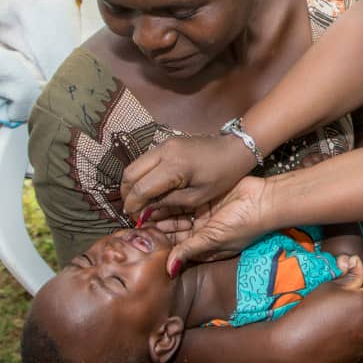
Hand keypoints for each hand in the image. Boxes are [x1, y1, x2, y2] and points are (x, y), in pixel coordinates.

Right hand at [121, 134, 256, 218]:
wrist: (235, 149)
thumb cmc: (222, 176)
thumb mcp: (197, 197)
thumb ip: (168, 203)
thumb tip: (144, 212)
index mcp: (174, 166)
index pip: (141, 187)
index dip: (134, 206)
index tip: (135, 219)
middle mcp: (164, 151)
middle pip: (129, 174)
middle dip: (127, 195)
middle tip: (133, 211)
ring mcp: (163, 144)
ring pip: (134, 165)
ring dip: (132, 184)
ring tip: (139, 202)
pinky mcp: (165, 143)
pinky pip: (144, 160)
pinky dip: (140, 175)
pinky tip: (147, 189)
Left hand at [153, 175, 268, 275]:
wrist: (265, 200)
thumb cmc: (245, 225)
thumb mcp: (214, 240)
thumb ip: (189, 251)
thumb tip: (168, 270)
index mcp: (206, 248)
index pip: (178, 251)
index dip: (161, 248)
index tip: (142, 243)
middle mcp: (204, 233)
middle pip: (176, 233)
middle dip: (158, 231)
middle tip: (137, 226)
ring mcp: (205, 216)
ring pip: (178, 217)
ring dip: (163, 215)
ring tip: (142, 213)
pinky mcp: (207, 200)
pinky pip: (186, 202)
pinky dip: (173, 202)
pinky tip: (156, 200)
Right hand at [275, 255, 362, 362]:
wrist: (292, 346)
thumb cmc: (309, 311)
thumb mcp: (329, 286)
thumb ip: (350, 275)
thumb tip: (357, 261)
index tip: (351, 291)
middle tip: (340, 307)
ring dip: (358, 324)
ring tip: (334, 324)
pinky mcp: (356, 358)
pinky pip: (359, 345)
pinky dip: (351, 341)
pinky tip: (333, 338)